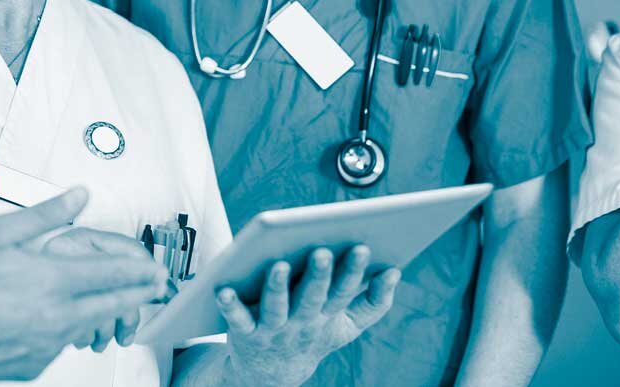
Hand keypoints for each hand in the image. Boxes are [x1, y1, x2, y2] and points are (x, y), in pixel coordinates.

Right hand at [0, 188, 167, 382]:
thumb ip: (45, 215)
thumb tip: (78, 196)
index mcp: (51, 280)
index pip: (111, 272)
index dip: (139, 268)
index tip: (156, 266)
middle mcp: (56, 317)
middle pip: (112, 304)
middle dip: (138, 293)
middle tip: (155, 285)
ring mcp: (45, 345)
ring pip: (88, 326)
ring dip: (104, 313)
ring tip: (114, 301)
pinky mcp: (31, 365)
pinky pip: (60, 344)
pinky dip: (66, 330)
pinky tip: (55, 319)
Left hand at [217, 245, 400, 386]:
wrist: (272, 374)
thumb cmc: (312, 334)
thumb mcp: (347, 325)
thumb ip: (374, 301)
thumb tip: (396, 271)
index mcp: (327, 316)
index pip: (343, 292)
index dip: (353, 271)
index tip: (362, 246)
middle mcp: (302, 323)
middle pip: (311, 298)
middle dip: (319, 276)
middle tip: (321, 250)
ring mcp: (273, 330)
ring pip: (276, 307)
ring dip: (278, 287)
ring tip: (279, 265)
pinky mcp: (244, 333)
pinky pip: (237, 319)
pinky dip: (230, 306)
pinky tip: (223, 289)